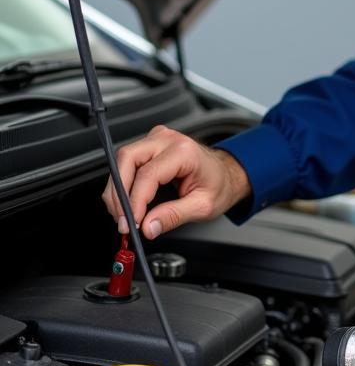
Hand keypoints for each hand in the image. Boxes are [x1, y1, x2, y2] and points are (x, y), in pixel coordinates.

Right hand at [101, 125, 251, 238]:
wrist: (225, 174)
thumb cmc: (219, 185)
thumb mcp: (203, 206)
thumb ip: (174, 216)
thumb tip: (148, 227)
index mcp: (184, 151)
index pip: (148, 175)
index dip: (134, 202)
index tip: (131, 223)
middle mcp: (168, 140)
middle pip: (127, 159)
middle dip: (118, 193)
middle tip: (122, 220)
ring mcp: (157, 139)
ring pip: (123, 160)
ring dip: (117, 190)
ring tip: (123, 214)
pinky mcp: (150, 145)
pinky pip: (127, 162)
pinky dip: (122, 183)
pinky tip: (126, 202)